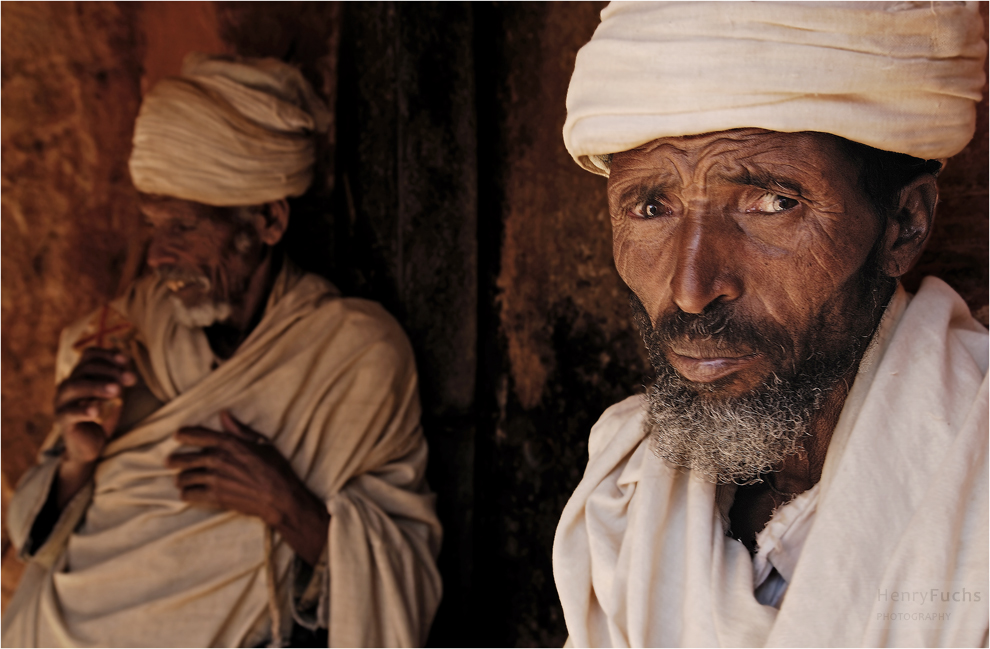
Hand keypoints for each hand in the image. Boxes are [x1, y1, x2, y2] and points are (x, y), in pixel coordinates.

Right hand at [53, 348, 136, 507]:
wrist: (91, 445)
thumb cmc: (103, 416)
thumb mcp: (114, 395)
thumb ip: (118, 379)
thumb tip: (128, 359)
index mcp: (80, 375)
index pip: (89, 356)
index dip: (107, 355)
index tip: (127, 360)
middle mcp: (67, 385)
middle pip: (85, 370)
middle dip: (110, 371)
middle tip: (130, 379)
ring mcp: (62, 402)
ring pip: (75, 387)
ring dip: (97, 386)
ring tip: (116, 391)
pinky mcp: (62, 420)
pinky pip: (70, 412)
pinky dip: (83, 410)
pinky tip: (96, 411)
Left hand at [167, 411, 329, 564]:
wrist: (279, 497)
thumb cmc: (275, 469)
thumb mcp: (262, 443)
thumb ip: (240, 430)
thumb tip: (224, 415)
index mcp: (229, 444)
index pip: (199, 435)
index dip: (185, 434)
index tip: (177, 436)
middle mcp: (217, 460)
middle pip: (185, 459)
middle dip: (174, 460)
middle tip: (169, 461)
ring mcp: (214, 479)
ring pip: (184, 478)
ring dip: (181, 479)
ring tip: (180, 480)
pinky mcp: (214, 497)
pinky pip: (190, 494)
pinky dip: (186, 494)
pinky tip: (187, 493)